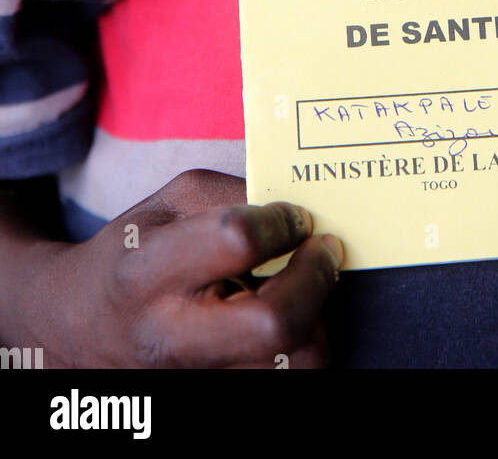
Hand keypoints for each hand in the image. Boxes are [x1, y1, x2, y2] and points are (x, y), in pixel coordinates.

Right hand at [24, 170, 341, 366]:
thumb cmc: (133, 251)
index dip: (281, 223)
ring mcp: (193, 379)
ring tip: (302, 286)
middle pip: (275, 326)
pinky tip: (284, 316)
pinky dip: (300, 345)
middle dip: (315, 279)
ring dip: (316, 317)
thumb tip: (299, 210)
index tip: (296, 218)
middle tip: (323, 251)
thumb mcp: (169, 202)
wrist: (81, 325)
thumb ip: (232, 193)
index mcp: (148, 273)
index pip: (237, 241)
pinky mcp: (216, 398)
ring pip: (292, 364)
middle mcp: (170, 337)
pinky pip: (283, 378)